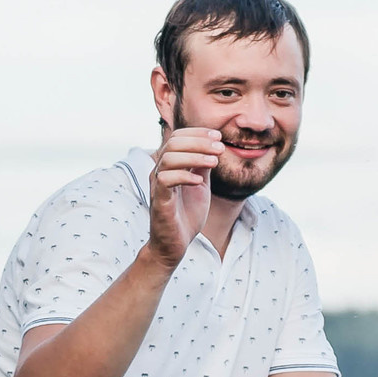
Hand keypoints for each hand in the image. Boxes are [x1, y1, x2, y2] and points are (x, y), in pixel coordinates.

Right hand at [147, 122, 225, 267]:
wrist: (176, 243)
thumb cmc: (187, 214)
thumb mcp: (201, 185)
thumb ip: (202, 167)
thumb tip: (213, 146)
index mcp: (170, 165)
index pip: (178, 137)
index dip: (198, 133)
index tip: (218, 136)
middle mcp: (160, 171)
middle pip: (173, 142)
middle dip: (199, 142)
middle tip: (220, 148)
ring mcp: (157, 185)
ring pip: (168, 158)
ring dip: (194, 156)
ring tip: (214, 162)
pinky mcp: (159, 200)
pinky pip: (165, 180)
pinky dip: (184, 176)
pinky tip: (199, 181)